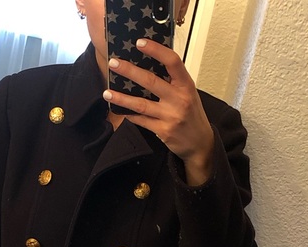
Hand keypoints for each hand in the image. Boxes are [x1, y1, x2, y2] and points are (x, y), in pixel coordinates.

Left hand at [103, 38, 214, 185]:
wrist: (200, 143)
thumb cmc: (192, 114)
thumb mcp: (188, 93)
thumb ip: (172, 81)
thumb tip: (148, 65)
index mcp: (186, 85)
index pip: (172, 62)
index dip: (156, 50)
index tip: (140, 43)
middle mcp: (179, 99)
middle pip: (151, 81)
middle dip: (129, 71)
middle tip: (113, 63)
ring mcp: (170, 116)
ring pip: (141, 104)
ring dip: (121, 98)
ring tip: (107, 92)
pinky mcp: (163, 131)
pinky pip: (141, 120)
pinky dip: (129, 114)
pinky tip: (119, 109)